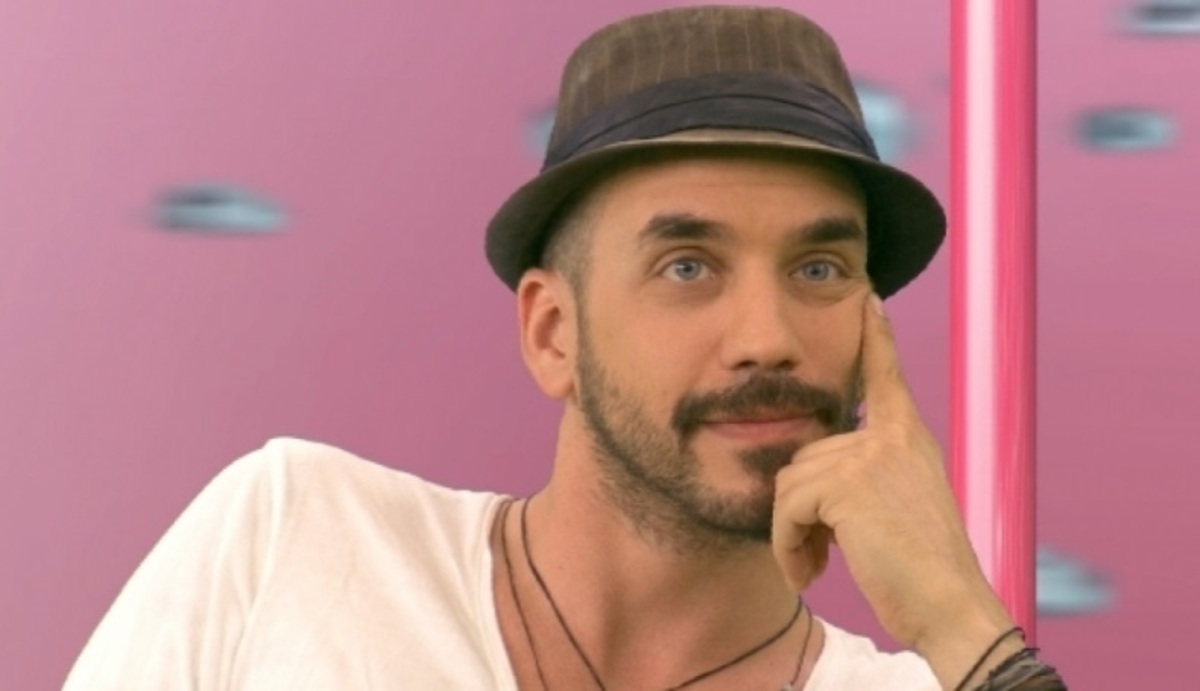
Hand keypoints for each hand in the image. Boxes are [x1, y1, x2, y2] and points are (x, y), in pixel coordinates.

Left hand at [771, 294, 1012, 655]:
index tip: (869, 298)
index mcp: (908, 438)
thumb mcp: (901, 505)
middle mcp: (892, 437)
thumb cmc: (922, 570)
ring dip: (792, 533)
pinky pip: (786, 508)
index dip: (876, 338)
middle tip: (819, 553)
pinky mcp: (848, 484)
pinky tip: (809, 572)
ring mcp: (870, 456)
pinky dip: (786, 545)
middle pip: (805, 454)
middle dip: (801, 510)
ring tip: (816, 565)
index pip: (887, 376)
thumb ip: (866, 476)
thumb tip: (812, 472)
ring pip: (790, 483)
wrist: (949, 605)